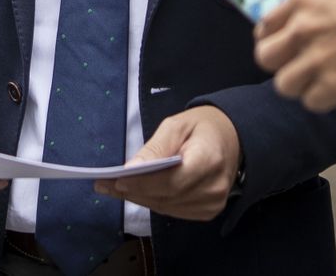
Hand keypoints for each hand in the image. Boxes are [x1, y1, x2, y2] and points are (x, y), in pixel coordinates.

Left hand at [95, 106, 240, 219]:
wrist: (232, 138)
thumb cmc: (201, 127)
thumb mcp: (176, 125)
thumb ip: (155, 149)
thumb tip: (131, 169)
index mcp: (209, 159)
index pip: (172, 180)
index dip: (144, 183)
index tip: (118, 181)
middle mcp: (214, 186)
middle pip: (166, 196)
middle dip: (133, 191)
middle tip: (104, 185)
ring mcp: (213, 203)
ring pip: (166, 207)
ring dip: (138, 198)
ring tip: (112, 188)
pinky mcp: (208, 211)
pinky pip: (172, 211)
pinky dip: (152, 201)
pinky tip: (134, 193)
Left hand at [254, 0, 335, 111]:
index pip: (266, 24)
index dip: (275, 35)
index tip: (286, 39)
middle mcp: (302, 27)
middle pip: (265, 57)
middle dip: (280, 61)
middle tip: (298, 62)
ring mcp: (316, 58)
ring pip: (284, 84)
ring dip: (299, 83)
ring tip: (316, 80)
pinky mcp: (335, 84)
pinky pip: (312, 102)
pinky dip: (321, 99)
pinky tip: (335, 90)